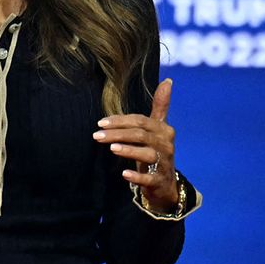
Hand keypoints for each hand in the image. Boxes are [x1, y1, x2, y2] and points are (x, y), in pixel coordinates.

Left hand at [93, 78, 178, 212]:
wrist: (166, 183)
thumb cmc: (156, 150)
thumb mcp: (158, 128)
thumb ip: (160, 106)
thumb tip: (167, 80)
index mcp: (164, 130)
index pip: (140, 121)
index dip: (120, 120)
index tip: (101, 122)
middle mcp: (166, 145)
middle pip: (141, 135)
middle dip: (117, 134)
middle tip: (96, 135)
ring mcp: (164, 163)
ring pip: (146, 154)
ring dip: (128, 150)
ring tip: (111, 148)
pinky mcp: (160, 181)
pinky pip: (149, 178)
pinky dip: (137, 176)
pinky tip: (124, 174)